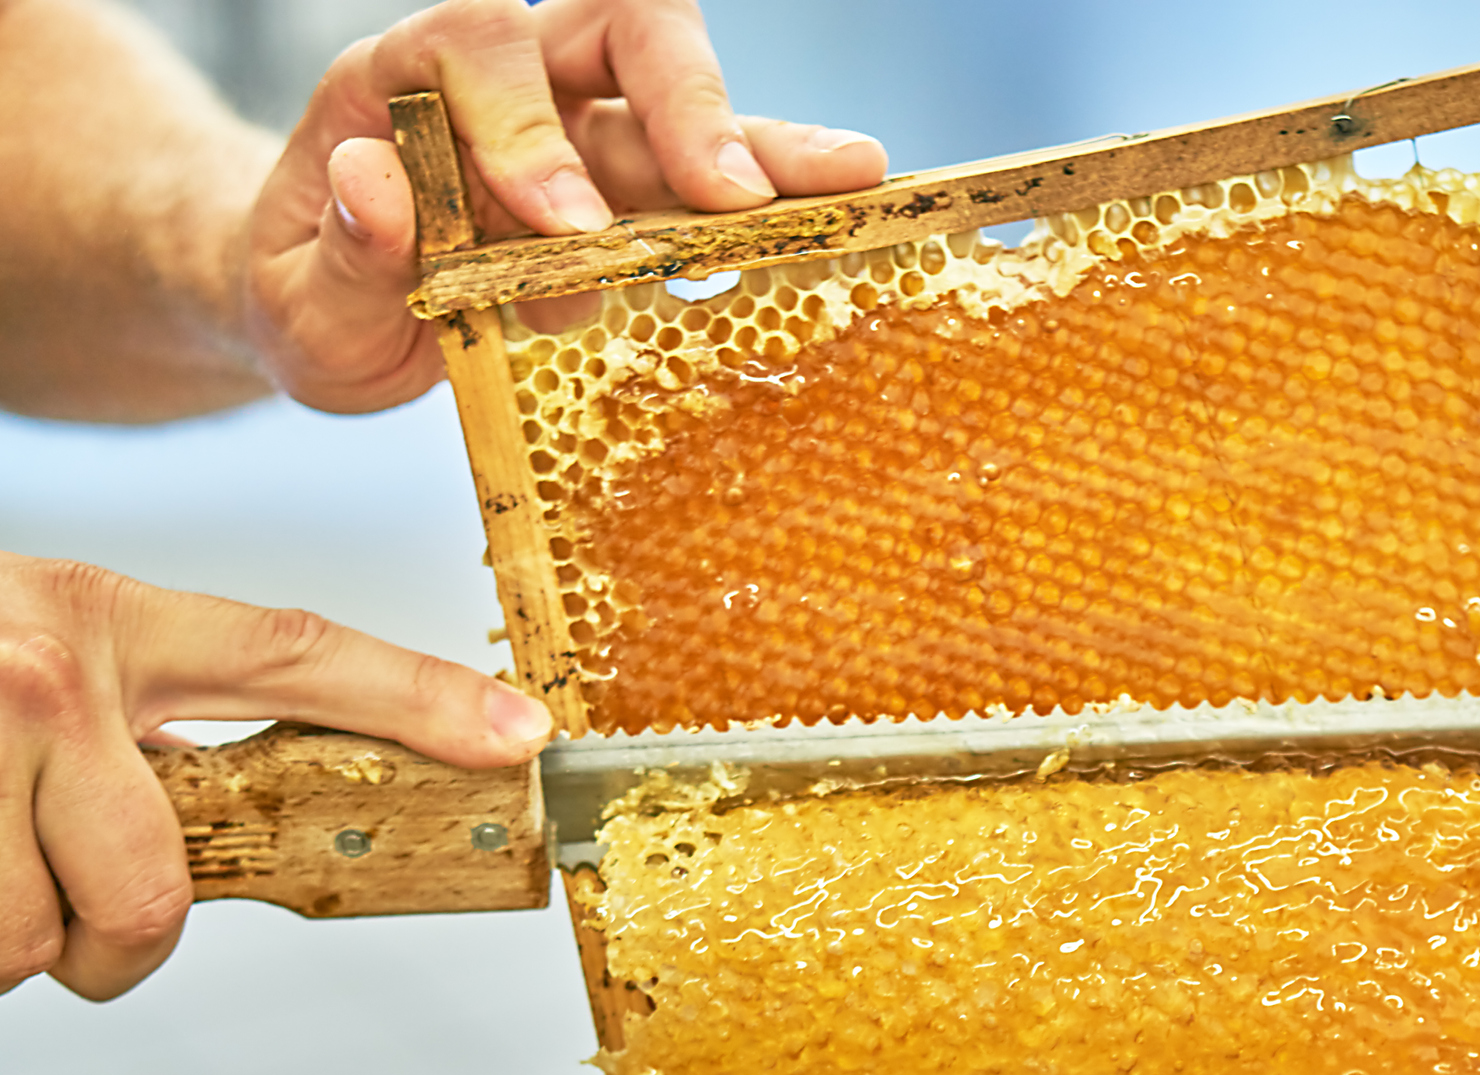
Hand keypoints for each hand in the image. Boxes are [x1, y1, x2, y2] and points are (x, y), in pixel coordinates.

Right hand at [0, 552, 552, 1000]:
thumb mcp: (57, 661)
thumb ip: (152, 729)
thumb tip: (240, 832)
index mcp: (110, 620)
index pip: (297, 655)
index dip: (421, 700)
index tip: (522, 737)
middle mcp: (45, 666)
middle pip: (150, 897)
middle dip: (117, 943)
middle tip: (72, 908)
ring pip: (28, 946)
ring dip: (6, 940)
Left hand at [245, 0, 888, 413]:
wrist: (328, 304)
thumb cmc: (309, 292)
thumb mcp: (290, 304)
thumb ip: (336, 256)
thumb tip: (376, 187)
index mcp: (405, 83)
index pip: (480, 52)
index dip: (529, 132)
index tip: (569, 228)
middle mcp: (511, 82)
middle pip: (613, 29)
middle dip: (680, 101)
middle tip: (730, 192)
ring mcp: (586, 131)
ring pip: (686, 97)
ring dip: (766, 139)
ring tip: (852, 176)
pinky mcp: (638, 191)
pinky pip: (717, 176)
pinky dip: (780, 196)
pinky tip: (848, 212)